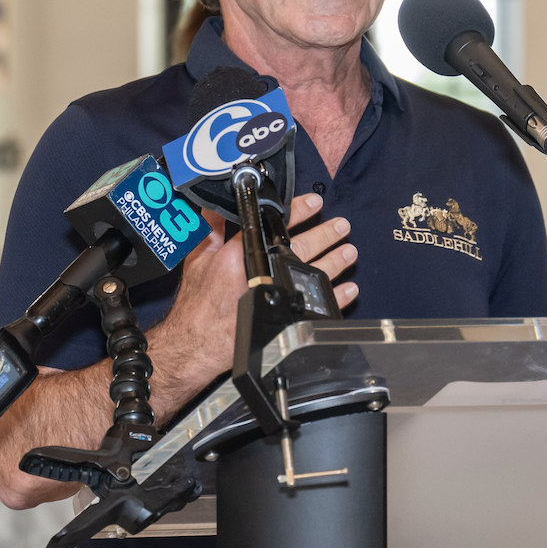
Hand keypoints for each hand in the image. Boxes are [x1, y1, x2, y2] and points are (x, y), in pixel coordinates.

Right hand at [148, 197, 357, 390]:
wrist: (196, 346)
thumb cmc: (197, 306)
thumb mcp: (198, 261)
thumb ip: (212, 230)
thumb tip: (218, 205)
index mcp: (240, 255)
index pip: (274, 225)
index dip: (298, 211)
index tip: (314, 201)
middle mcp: (263, 273)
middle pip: (303, 248)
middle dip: (326, 234)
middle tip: (341, 225)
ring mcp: (278, 297)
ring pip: (316, 273)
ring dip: (337, 260)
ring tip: (349, 250)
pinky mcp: (286, 319)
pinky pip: (320, 305)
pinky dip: (337, 296)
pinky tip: (348, 288)